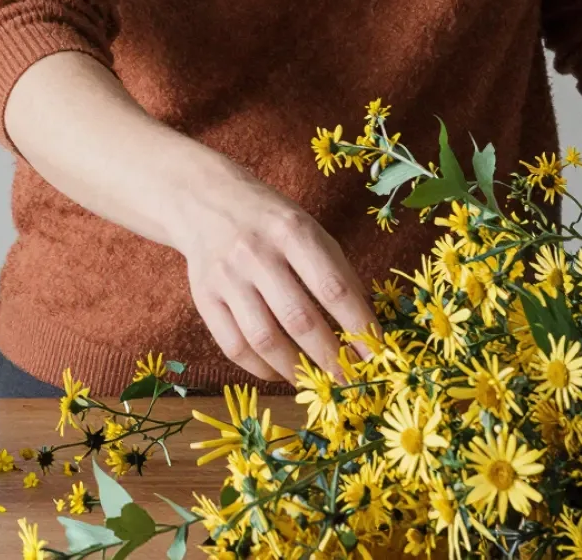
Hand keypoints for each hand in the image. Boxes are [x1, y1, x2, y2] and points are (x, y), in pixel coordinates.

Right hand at [174, 156, 377, 383]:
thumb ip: (336, 271)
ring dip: (296, 370)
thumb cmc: (269, 220)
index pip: (333, 287)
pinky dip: (261, 369)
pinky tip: (279, 371)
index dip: (359, 327)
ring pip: (264, 339)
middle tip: (350, 383)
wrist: (204, 198)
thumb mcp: (308, 227)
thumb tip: (366, 328)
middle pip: (299, 319)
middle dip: (331, 358)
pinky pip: (234, 346)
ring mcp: (226, 276)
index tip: (377, 357)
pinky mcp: (203, 296)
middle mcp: (255, 252)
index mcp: (290, 230)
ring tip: (315, 382)